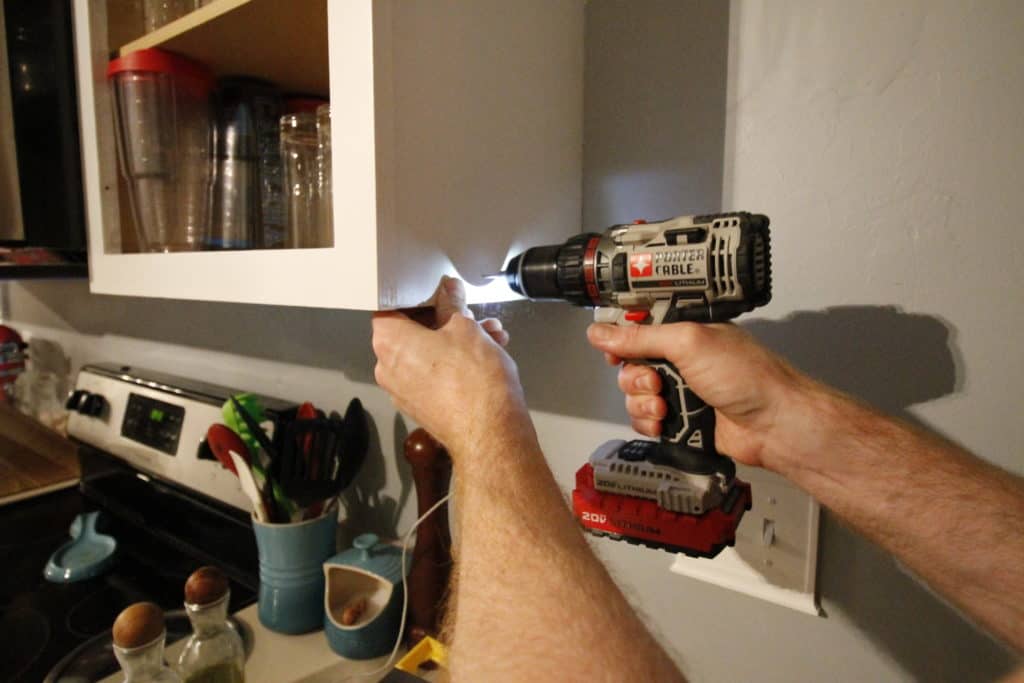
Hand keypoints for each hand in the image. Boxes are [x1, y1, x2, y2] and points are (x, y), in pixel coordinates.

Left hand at [372, 277, 527, 457]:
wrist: (490, 433)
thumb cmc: (474, 380)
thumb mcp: (466, 327)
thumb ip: (452, 304)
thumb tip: (448, 289)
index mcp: (389, 342)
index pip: (391, 308)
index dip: (417, 298)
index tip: (439, 293)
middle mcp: (388, 369)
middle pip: (413, 332)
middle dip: (447, 321)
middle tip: (472, 315)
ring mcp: (404, 391)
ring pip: (429, 354)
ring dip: (458, 341)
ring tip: (491, 336)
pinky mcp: (422, 408)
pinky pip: (434, 376)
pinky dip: (454, 364)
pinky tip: (486, 357)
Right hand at [586, 322, 807, 469]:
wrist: (773, 424)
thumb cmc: (744, 376)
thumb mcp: (688, 343)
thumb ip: (640, 337)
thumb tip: (598, 331)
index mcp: (685, 333)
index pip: (639, 330)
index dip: (620, 341)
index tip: (612, 353)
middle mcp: (680, 361)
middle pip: (630, 365)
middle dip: (634, 378)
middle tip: (656, 384)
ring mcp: (680, 392)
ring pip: (634, 396)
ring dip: (641, 403)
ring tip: (665, 408)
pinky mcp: (681, 421)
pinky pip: (645, 421)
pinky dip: (649, 424)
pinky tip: (665, 424)